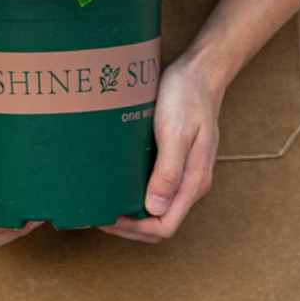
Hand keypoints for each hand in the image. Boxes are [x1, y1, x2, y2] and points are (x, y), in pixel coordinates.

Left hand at [100, 56, 222, 242]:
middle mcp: (191, 182)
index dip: (135, 229)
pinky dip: (137, 191)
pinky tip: (118, 180)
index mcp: (193, 181)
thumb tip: (154, 209)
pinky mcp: (176, 159)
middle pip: (160, 221)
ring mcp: (185, 171)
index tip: (108, 216)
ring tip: (105, 198)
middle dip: (130, 224)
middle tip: (99, 210)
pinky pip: (156, 187)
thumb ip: (168, 171)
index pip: (164, 226)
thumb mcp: (175, 131)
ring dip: (132, 210)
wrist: (200, 71)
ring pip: (157, 207)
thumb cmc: (187, 96)